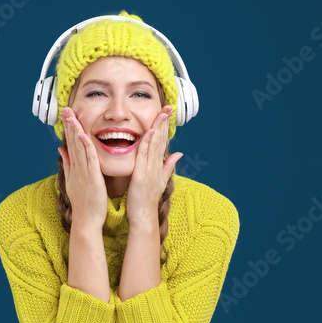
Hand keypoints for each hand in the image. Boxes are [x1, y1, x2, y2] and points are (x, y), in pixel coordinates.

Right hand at [57, 107, 107, 229]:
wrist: (86, 220)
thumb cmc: (84, 202)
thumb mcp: (73, 180)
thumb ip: (68, 163)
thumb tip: (61, 149)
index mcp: (75, 167)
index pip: (71, 144)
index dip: (69, 128)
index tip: (66, 114)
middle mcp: (77, 167)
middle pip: (72, 142)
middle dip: (69, 125)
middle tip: (65, 108)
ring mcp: (83, 172)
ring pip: (78, 148)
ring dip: (75, 131)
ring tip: (71, 116)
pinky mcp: (91, 178)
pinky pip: (89, 160)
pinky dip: (85, 147)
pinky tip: (83, 135)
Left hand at [126, 105, 182, 227]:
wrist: (144, 215)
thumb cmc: (147, 199)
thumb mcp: (160, 179)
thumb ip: (168, 165)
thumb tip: (179, 153)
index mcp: (158, 165)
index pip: (162, 141)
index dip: (165, 126)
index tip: (167, 112)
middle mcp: (156, 165)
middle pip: (161, 140)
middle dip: (164, 122)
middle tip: (168, 107)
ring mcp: (150, 169)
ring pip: (155, 144)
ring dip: (158, 128)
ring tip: (162, 113)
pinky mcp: (142, 175)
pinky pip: (144, 155)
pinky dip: (148, 143)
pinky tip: (151, 131)